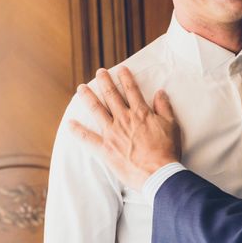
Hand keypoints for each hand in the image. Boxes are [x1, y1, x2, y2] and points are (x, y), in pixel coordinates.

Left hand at [69, 66, 181, 189]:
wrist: (158, 173)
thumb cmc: (167, 150)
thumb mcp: (171, 125)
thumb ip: (164, 107)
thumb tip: (160, 93)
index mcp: (140, 112)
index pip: (132, 90)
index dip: (126, 78)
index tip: (121, 69)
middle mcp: (124, 119)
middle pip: (111, 95)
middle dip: (104, 81)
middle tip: (99, 72)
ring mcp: (112, 133)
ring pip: (97, 110)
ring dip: (88, 97)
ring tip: (81, 88)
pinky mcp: (105, 148)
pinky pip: (88, 138)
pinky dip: (77, 131)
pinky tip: (70, 123)